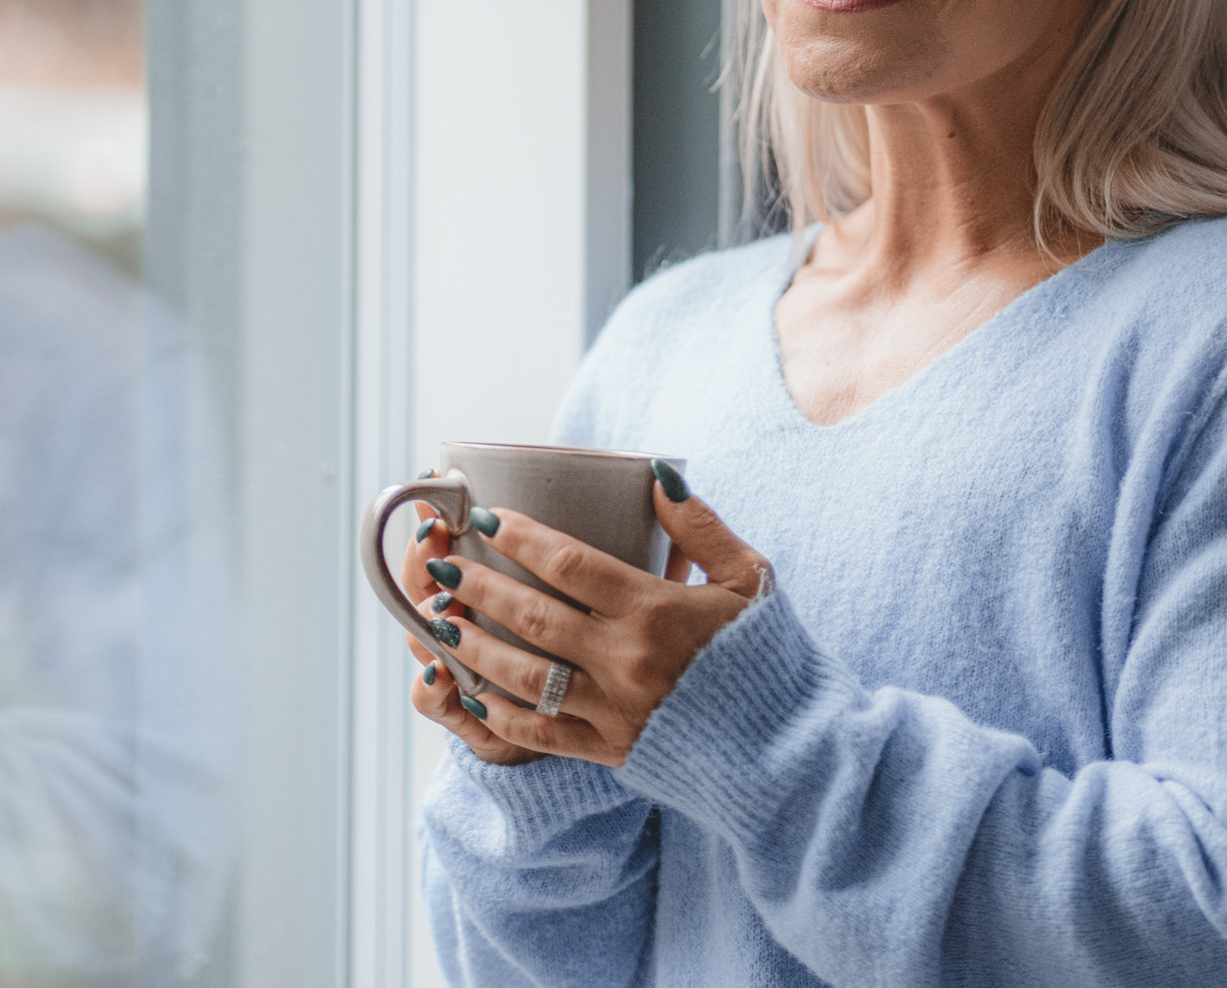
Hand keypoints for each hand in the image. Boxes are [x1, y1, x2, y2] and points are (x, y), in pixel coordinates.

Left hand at [415, 470, 767, 765]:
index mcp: (657, 611)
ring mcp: (614, 711)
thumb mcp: (748, 579)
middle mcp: (627, 661)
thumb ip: (699, 527)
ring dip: (474, 646)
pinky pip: (541, 733)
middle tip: (439, 564)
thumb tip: (655, 474)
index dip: (521, 538)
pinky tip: (472, 690)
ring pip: (524, 676)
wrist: (789, 748)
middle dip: (478, 587)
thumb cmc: (767, 655)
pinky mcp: (612, 752)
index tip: (485, 518)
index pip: (570, 565)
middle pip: (532, 616)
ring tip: (437, 621)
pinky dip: (501, 713)